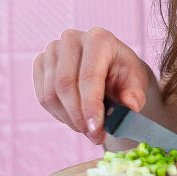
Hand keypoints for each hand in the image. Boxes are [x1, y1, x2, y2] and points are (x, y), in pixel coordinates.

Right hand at [33, 27, 153, 144]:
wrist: (108, 66)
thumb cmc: (122, 74)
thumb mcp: (136, 83)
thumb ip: (134, 95)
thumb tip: (131, 106)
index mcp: (98, 38)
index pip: (89, 76)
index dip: (91, 106)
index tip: (96, 130)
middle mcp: (72, 39)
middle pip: (65, 85)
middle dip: (79, 117)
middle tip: (94, 137)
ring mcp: (52, 49)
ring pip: (51, 94)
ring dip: (69, 119)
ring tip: (87, 129)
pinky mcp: (40, 62)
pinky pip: (42, 96)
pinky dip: (58, 114)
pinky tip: (74, 118)